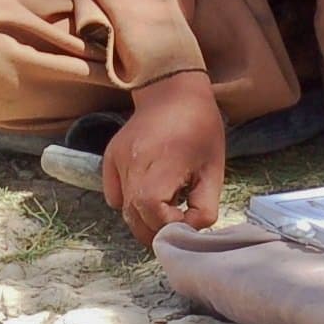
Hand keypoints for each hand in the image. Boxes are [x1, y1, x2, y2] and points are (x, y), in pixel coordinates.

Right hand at [100, 71, 226, 247]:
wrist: (174, 91)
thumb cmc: (201, 129)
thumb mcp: (214, 169)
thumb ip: (204, 207)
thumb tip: (190, 232)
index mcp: (161, 165)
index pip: (153, 214)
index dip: (170, 226)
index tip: (188, 219)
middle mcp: (132, 164)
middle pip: (134, 217)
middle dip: (156, 230)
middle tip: (177, 223)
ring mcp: (116, 160)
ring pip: (124, 208)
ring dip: (143, 218)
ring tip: (166, 207)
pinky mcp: (109, 157)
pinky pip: (114, 195)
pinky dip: (129, 203)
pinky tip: (149, 192)